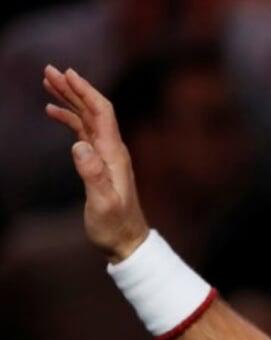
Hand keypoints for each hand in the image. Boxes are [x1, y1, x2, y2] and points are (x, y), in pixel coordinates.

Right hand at [43, 65, 148, 262]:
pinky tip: (53, 112)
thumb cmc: (114, 225)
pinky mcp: (99, 164)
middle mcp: (112, 150)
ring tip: (47, 84)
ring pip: (87, 119)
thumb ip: (92, 174)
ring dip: (69, 100)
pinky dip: (69, 119)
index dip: (85, 91)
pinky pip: (83, 133)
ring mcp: (106, 156)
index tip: (67, 73)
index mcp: (114, 154)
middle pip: (93, 110)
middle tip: (49, 70)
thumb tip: (78, 145)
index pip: (102, 112)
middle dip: (72, 88)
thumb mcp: (102, 202)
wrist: (126, 241)